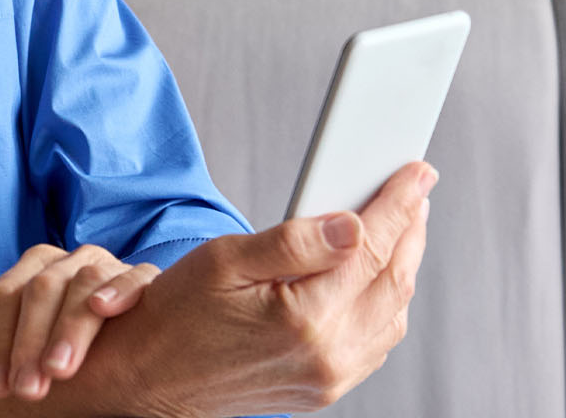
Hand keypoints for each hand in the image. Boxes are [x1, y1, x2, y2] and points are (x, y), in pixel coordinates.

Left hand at [0, 243, 161, 400]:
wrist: (128, 328)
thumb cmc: (63, 334)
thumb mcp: (27, 334)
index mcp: (34, 268)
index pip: (3, 297)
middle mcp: (68, 261)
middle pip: (40, 291)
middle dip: (28, 343)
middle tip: (25, 391)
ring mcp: (107, 265)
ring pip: (83, 283)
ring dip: (69, 327)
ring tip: (58, 369)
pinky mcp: (145, 278)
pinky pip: (136, 276)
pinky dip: (119, 289)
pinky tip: (104, 309)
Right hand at [90, 161, 436, 417]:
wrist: (148, 376)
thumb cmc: (176, 315)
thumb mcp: (224, 260)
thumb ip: (294, 242)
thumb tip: (351, 223)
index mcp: (304, 318)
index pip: (371, 248)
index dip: (399, 204)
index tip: (416, 175)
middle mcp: (326, 355)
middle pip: (393, 282)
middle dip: (410, 231)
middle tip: (413, 194)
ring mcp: (328, 379)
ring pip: (393, 316)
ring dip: (401, 267)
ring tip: (396, 229)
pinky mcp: (323, 390)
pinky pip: (375, 344)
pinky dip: (384, 305)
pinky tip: (371, 279)